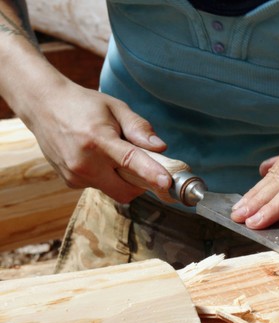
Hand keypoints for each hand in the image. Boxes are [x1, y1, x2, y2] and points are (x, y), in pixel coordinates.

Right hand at [23, 78, 171, 202]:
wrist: (42, 105)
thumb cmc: (83, 105)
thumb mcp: (115, 107)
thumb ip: (139, 128)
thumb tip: (161, 148)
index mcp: (98, 139)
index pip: (130, 161)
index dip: (150, 173)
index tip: (166, 183)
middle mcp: (85, 162)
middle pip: (126, 191)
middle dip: (140, 184)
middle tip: (143, 166)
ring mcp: (75, 175)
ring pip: (114, 191)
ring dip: (122, 179)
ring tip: (111, 155)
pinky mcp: (70, 182)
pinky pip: (99, 187)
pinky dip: (106, 178)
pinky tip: (96, 159)